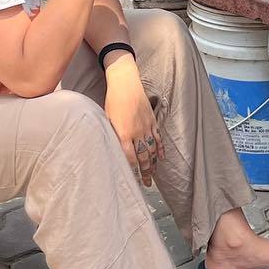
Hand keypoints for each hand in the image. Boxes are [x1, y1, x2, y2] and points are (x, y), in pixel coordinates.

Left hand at [102, 65, 160, 186]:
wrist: (125, 84)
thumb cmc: (113, 101)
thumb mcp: (107, 119)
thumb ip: (112, 136)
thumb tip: (111, 150)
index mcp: (124, 134)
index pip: (129, 158)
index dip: (132, 171)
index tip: (133, 181)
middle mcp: (137, 133)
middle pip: (143, 157)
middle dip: (145, 173)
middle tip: (147, 184)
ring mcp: (146, 127)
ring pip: (152, 150)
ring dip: (153, 164)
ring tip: (153, 175)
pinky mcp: (152, 121)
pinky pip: (158, 138)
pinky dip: (160, 149)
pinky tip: (161, 157)